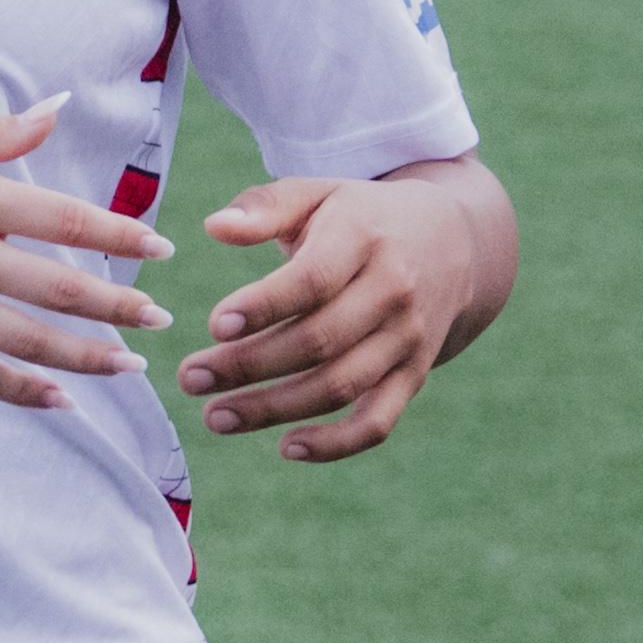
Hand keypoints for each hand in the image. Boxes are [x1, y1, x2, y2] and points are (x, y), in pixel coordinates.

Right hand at [0, 104, 173, 411]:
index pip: (64, 220)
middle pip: (60, 289)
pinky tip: (62, 398)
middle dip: (121, 308)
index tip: (162, 250)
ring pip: (31, 340)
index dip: (120, 237)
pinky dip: (26, 391)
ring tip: (129, 366)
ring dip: (89, 357)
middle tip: (162, 318)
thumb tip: (58, 107)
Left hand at [176, 155, 512, 462]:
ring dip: (275, 409)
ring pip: (340, 386)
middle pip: (319, 340)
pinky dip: (336, 444)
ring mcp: (407, 339)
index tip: (214, 326)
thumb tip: (214, 227)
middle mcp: (392, 291)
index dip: (265, 306)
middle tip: (189, 379)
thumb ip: (264, 206)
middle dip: (249, 365)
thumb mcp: (318, 194)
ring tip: (215, 417)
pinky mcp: (414, 375)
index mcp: (363, 239)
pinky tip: (286, 448)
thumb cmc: (360, 217)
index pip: (314, 280)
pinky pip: (378, 421)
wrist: (453, 241)